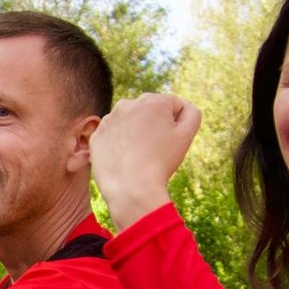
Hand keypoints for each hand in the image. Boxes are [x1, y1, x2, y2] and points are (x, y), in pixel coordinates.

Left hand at [89, 93, 201, 230]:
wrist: (131, 188)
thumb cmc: (161, 162)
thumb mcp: (186, 135)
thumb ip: (191, 113)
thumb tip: (181, 107)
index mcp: (152, 100)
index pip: (173, 106)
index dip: (176, 125)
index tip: (169, 142)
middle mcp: (128, 104)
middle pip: (150, 112)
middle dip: (155, 126)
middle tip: (155, 150)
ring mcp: (109, 119)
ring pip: (131, 123)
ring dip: (136, 134)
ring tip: (139, 155)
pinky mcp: (97, 135)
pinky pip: (114, 136)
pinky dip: (120, 145)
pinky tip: (124, 158)